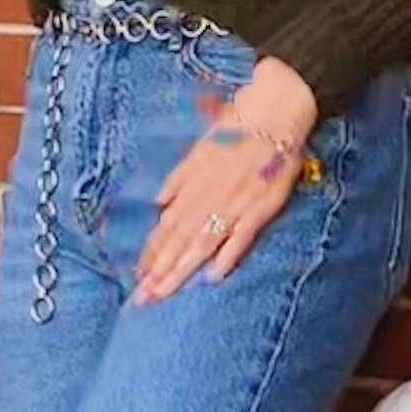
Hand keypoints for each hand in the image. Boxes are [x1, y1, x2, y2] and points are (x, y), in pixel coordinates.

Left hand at [131, 56, 316, 304]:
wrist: (274, 113)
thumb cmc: (237, 127)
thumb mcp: (199, 148)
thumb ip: (178, 178)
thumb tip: (157, 202)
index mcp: (192, 184)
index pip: (165, 226)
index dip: (150, 252)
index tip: (136, 276)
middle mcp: (208, 197)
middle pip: (178, 241)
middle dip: (158, 271)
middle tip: (141, 299)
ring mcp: (234, 204)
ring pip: (201, 243)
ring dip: (181, 270)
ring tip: (164, 293)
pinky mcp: (261, 207)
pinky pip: (241, 236)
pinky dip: (227, 256)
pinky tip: (213, 277)